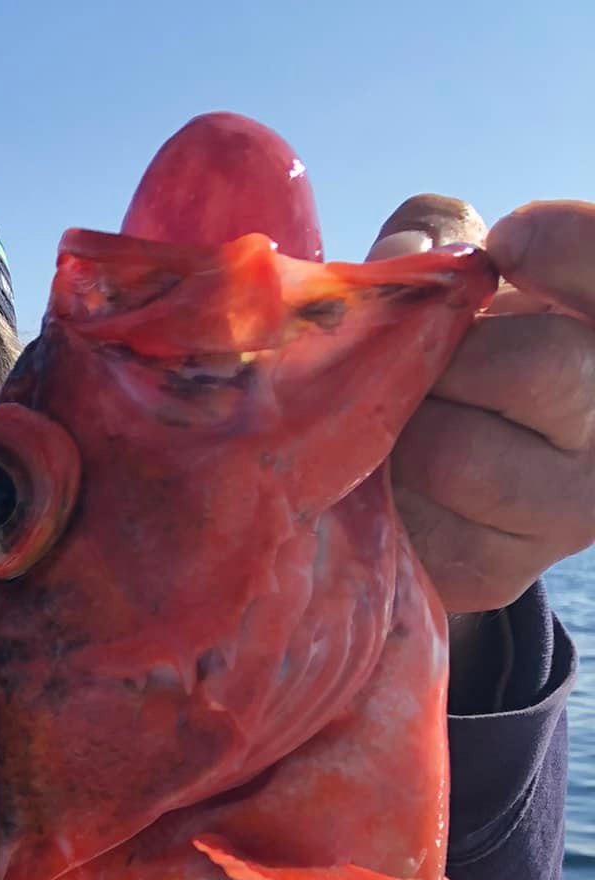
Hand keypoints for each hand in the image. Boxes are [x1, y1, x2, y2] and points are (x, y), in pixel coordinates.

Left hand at [368, 196, 594, 616]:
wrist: (440, 489)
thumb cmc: (458, 354)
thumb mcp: (465, 278)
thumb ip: (442, 235)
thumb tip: (409, 256)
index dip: (564, 247)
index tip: (505, 246)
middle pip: (539, 369)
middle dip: (455, 356)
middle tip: (430, 364)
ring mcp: (567, 513)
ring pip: (459, 454)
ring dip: (405, 430)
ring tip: (403, 425)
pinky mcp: (497, 572)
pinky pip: (416, 523)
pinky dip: (383, 492)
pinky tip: (392, 480)